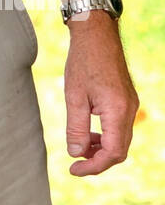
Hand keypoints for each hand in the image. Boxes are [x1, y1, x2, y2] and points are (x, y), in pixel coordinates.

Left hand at [64, 11, 138, 175]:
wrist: (97, 34)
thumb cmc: (83, 61)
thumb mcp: (74, 96)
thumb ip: (76, 128)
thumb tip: (76, 154)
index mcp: (117, 111)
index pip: (112, 153)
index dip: (93, 167)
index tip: (73, 170)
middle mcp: (129, 110)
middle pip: (119, 150)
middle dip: (97, 161)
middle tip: (75, 165)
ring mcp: (130, 105)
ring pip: (120, 139)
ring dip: (101, 149)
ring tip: (80, 148)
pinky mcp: (126, 100)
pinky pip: (119, 127)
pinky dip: (105, 135)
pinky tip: (89, 132)